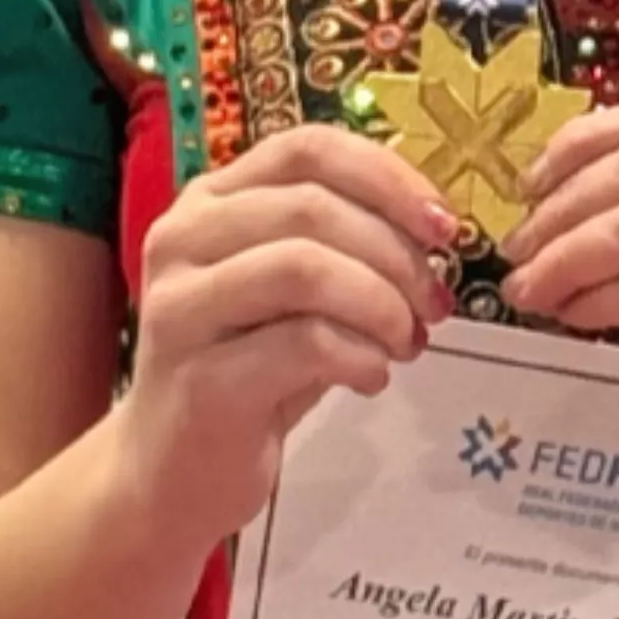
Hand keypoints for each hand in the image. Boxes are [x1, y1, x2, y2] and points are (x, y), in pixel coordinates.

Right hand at [110, 124, 456, 543]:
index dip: (388, 177)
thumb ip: (347, 243)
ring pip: (305, 267)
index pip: (309, 148)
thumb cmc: (251, 368)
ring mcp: (181, 307)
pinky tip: (372, 378)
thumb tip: (435, 226)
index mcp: (212, 200)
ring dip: (382, 305)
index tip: (444, 227)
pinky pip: (304, 343)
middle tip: (435, 304)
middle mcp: (182, 238)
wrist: (175, 470)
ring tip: (407, 343)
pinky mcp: (199, 378)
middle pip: (313, 207)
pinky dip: (361, 357)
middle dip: (396, 254)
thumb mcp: (299, 292)